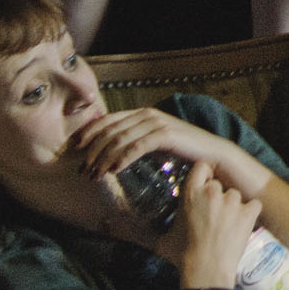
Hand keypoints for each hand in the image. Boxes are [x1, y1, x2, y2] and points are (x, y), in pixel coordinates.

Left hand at [70, 107, 248, 188]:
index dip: (89, 133)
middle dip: (92, 151)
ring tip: (95, 175)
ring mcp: (157, 123)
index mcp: (142, 114)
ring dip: (103, 158)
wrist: (212, 155)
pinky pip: (136, 146)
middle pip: (110, 130)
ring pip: (120, 139)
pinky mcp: (165, 135)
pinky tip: (113, 171)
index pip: (107, 120)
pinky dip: (122, 158)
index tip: (76, 150)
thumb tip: (108, 156)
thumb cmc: (182, 152)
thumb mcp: (153, 144)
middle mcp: (147, 114)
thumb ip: (134, 143)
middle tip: (83, 170)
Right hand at [157, 161, 260, 289]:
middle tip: (212, 214)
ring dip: (233, 205)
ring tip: (226, 224)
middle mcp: (212, 192)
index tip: (203, 186)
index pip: (202, 167)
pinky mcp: (248, 212)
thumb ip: (153, 228)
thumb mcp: (164, 239)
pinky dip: (250, 213)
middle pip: (218, 183)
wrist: (206, 272)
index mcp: (190, 193)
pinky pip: (253, 205)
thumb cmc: (183, 256)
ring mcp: (232, 201)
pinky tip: (242, 225)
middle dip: (216, 196)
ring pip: (235, 194)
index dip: (203, 176)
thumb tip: (125, 230)